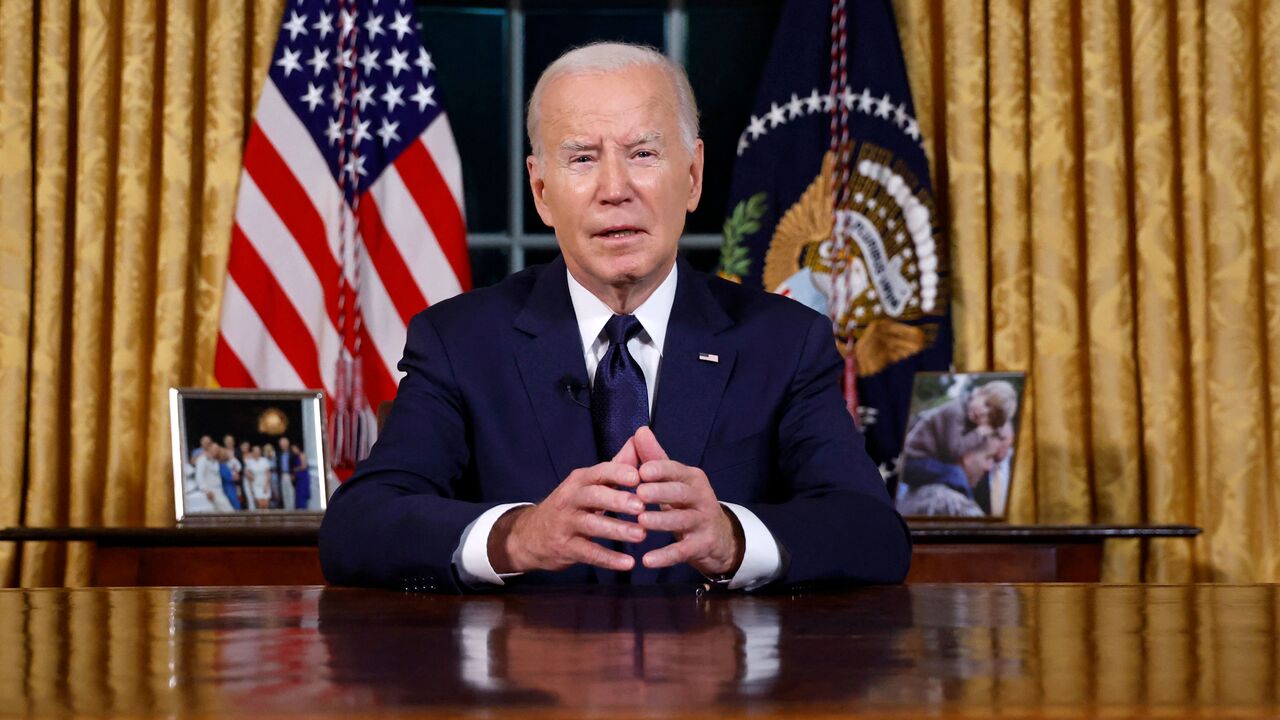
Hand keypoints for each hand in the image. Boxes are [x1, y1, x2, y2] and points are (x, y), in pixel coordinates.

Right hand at [488, 440, 646, 573]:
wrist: (531, 535)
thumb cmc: (570, 505)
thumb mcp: (588, 484)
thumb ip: (616, 465)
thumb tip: (639, 438)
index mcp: (579, 480)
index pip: (598, 472)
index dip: (616, 473)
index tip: (638, 476)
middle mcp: (570, 499)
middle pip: (593, 496)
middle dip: (617, 500)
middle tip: (641, 505)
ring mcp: (565, 524)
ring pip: (591, 525)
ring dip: (616, 530)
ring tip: (641, 535)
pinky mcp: (565, 548)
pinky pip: (588, 553)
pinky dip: (608, 559)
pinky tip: (628, 563)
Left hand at [632, 427, 744, 576]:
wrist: (719, 537)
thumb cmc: (687, 504)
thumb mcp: (673, 481)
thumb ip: (655, 458)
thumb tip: (640, 430)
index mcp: (692, 478)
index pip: (676, 470)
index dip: (660, 469)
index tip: (641, 470)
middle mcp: (701, 497)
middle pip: (681, 493)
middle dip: (661, 492)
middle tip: (639, 493)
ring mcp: (703, 522)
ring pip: (682, 520)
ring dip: (662, 521)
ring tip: (641, 521)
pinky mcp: (702, 545)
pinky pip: (683, 551)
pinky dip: (665, 556)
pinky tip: (647, 560)